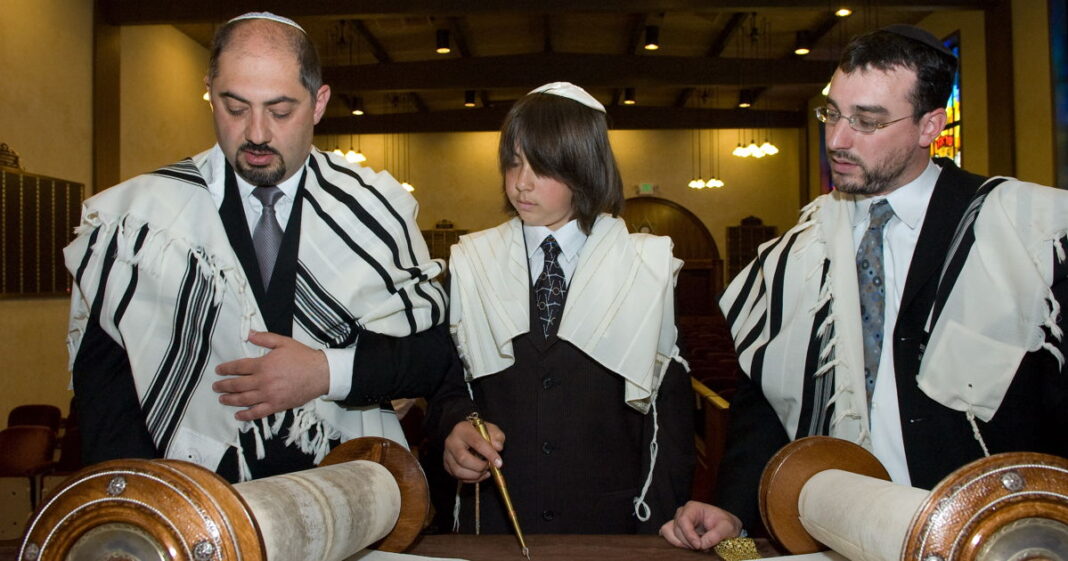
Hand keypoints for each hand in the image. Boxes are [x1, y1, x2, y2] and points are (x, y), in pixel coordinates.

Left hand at [213, 331, 329, 421]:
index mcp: (263, 364)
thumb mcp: (283, 342)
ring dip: (230, 400)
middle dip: (224, 385)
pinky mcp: (276, 405)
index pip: (238, 367)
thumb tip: (249, 334)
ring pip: (244, 399)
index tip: (218, 370)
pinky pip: (258, 412)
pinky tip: (238, 415)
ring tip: (222, 399)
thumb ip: (265, 338)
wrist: (320, 373)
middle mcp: (263, 381)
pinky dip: (246, 415)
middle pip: (237, 384)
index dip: (226, 369)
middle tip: (216, 386)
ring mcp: (269, 395)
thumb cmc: (302, 357)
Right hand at [443, 419, 504, 482]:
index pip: (476, 443)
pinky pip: (457, 477)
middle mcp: (451, 441)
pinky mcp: (446, 464)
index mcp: (463, 429)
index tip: (499, 463)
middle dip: (479, 467)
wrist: (466, 434)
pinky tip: (480, 474)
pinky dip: (471, 479)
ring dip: (475, 475)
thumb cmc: (480, 432)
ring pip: (458, 471)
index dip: (489, 454)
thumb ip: (497, 437)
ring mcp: (447, 454)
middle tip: (490, 466)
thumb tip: (497, 447)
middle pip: (463, 459)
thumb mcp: (492, 430)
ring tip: (485, 471)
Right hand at [659, 501, 742, 549]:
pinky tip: (688, 547)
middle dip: (688, 542)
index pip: (683, 521)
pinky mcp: (676, 530)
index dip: (689, 535)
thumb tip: (702, 544)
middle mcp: (682, 513)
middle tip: (702, 548)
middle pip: (676, 529)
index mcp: (693, 507)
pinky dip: (675, 543)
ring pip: (669, 533)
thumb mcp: (727, 527)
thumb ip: (716, 535)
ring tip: (695, 547)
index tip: (699, 546)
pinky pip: (668, 536)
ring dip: (680, 543)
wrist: (725, 528)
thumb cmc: (725, 524)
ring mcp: (677, 521)